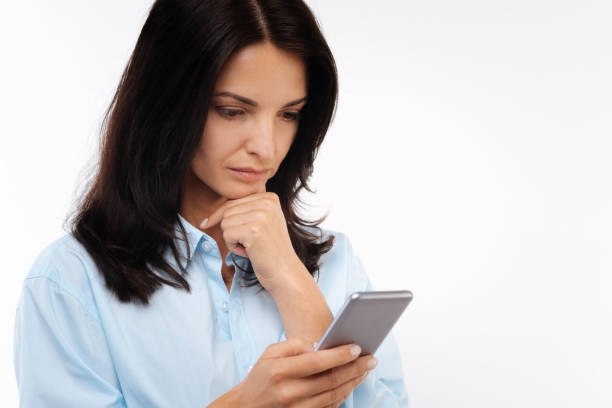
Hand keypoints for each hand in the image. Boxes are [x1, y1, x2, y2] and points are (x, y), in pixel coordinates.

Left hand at [200, 190, 301, 291]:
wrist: (285, 271)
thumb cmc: (270, 250)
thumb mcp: (262, 222)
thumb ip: (245, 211)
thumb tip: (210, 216)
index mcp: (270, 197)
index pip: (233, 201)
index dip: (221, 216)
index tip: (207, 224)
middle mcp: (267, 203)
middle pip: (227, 211)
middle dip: (231, 229)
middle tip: (249, 243)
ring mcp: (261, 216)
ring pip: (225, 222)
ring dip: (232, 239)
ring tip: (250, 247)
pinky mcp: (253, 230)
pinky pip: (227, 234)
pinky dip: (233, 247)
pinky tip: (249, 252)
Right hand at [230, 337, 375, 407]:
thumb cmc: (261, 377)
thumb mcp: (270, 353)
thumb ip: (295, 344)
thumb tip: (320, 345)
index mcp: (279, 371)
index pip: (316, 362)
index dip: (339, 355)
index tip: (357, 348)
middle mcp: (289, 393)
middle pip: (330, 380)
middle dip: (355, 368)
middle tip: (372, 359)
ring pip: (334, 396)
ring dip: (353, 382)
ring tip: (366, 370)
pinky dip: (344, 395)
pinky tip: (352, 384)